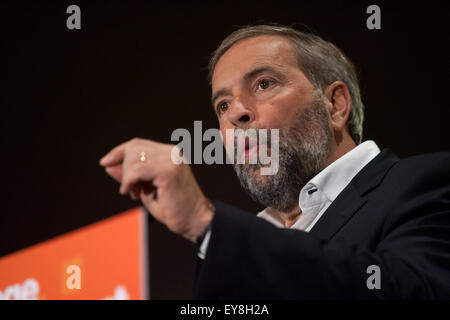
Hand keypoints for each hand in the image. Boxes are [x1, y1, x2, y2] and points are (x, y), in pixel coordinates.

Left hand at [99, 138, 213, 242]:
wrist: (193, 220)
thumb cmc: (173, 208)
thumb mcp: (145, 189)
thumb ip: (129, 175)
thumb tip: (108, 165)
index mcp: (169, 154)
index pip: (137, 144)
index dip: (119, 151)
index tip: (105, 162)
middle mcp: (172, 153)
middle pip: (133, 148)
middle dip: (124, 169)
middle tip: (130, 189)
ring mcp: (172, 160)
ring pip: (133, 158)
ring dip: (127, 178)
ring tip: (135, 193)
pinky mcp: (169, 171)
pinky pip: (137, 170)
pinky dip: (130, 182)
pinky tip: (134, 193)